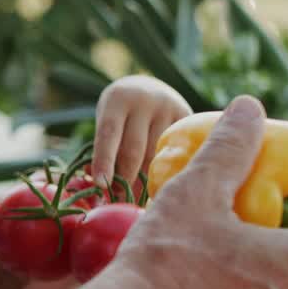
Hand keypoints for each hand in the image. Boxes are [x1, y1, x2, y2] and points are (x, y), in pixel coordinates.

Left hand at [91, 75, 190, 190]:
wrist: (146, 87)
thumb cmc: (119, 112)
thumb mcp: (107, 120)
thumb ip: (103, 147)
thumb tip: (101, 183)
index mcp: (117, 100)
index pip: (108, 135)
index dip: (104, 161)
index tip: (100, 185)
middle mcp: (143, 101)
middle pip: (134, 150)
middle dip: (126, 179)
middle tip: (121, 201)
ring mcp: (168, 108)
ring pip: (156, 154)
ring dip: (147, 180)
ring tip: (139, 197)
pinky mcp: (186, 116)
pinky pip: (177, 149)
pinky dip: (168, 168)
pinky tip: (163, 183)